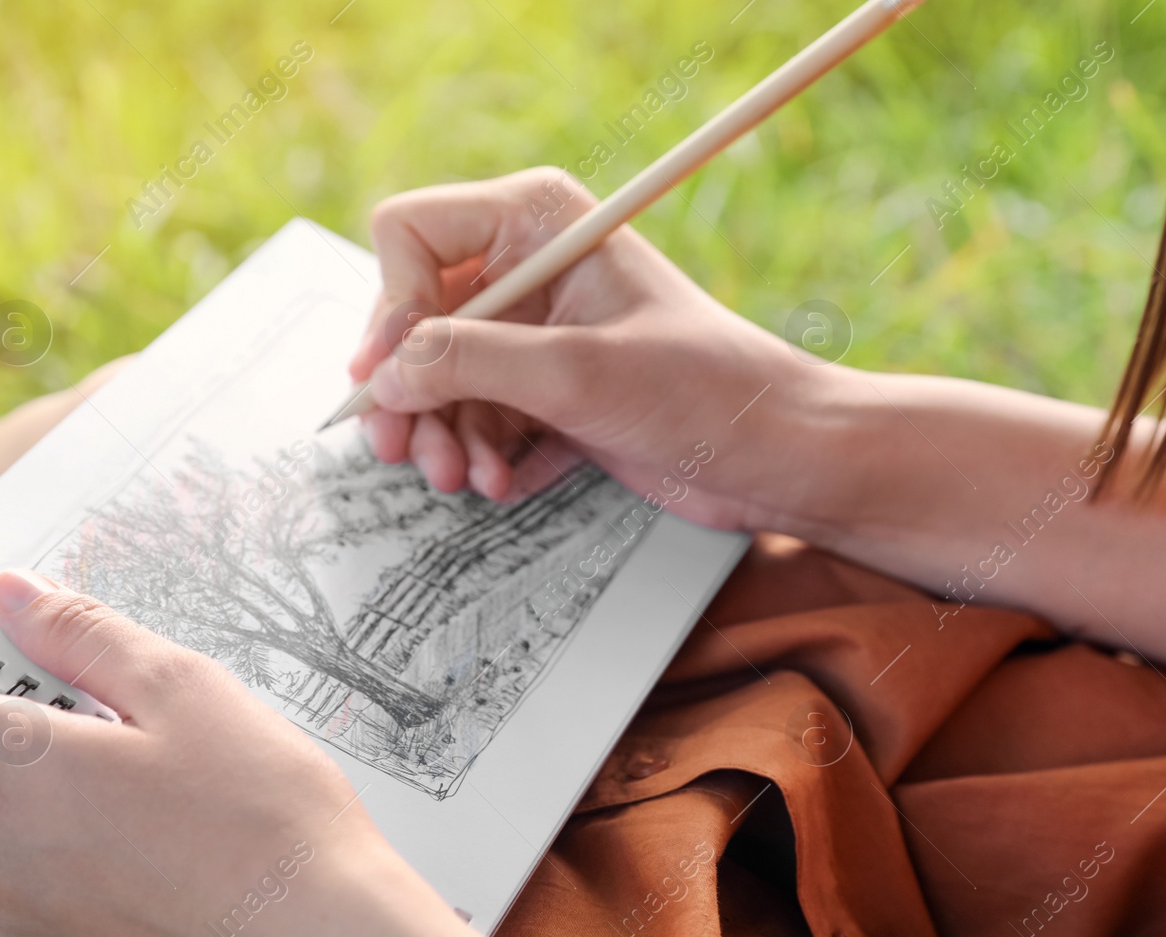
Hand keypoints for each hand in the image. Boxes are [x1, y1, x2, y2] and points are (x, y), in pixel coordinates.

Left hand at [0, 570, 454, 936]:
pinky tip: (171, 858)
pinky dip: (84, 862)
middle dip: (21, 737)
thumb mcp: (186, 691)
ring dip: (59, 802)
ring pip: (5, 832)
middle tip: (122, 724)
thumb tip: (13, 595)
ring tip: (170, 800)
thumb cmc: (263, 825)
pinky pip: (38, 889)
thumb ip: (83, 634)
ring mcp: (5, 920)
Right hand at [350, 167, 837, 530]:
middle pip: (417, 318)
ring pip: (444, 378)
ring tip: (464, 478)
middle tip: (404, 453)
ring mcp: (541, 334)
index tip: (385, 381)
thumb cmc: (706, 390)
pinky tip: (504, 484)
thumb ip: (469, 365)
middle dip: (411, 391)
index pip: (411, 237)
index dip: (389, 310)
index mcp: (537, 223)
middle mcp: (531, 270)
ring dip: (444, 435)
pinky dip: (484, 454)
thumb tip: (383, 377)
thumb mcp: (576, 374)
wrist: (781, 454)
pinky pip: (484, 418)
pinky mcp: (554, 392)